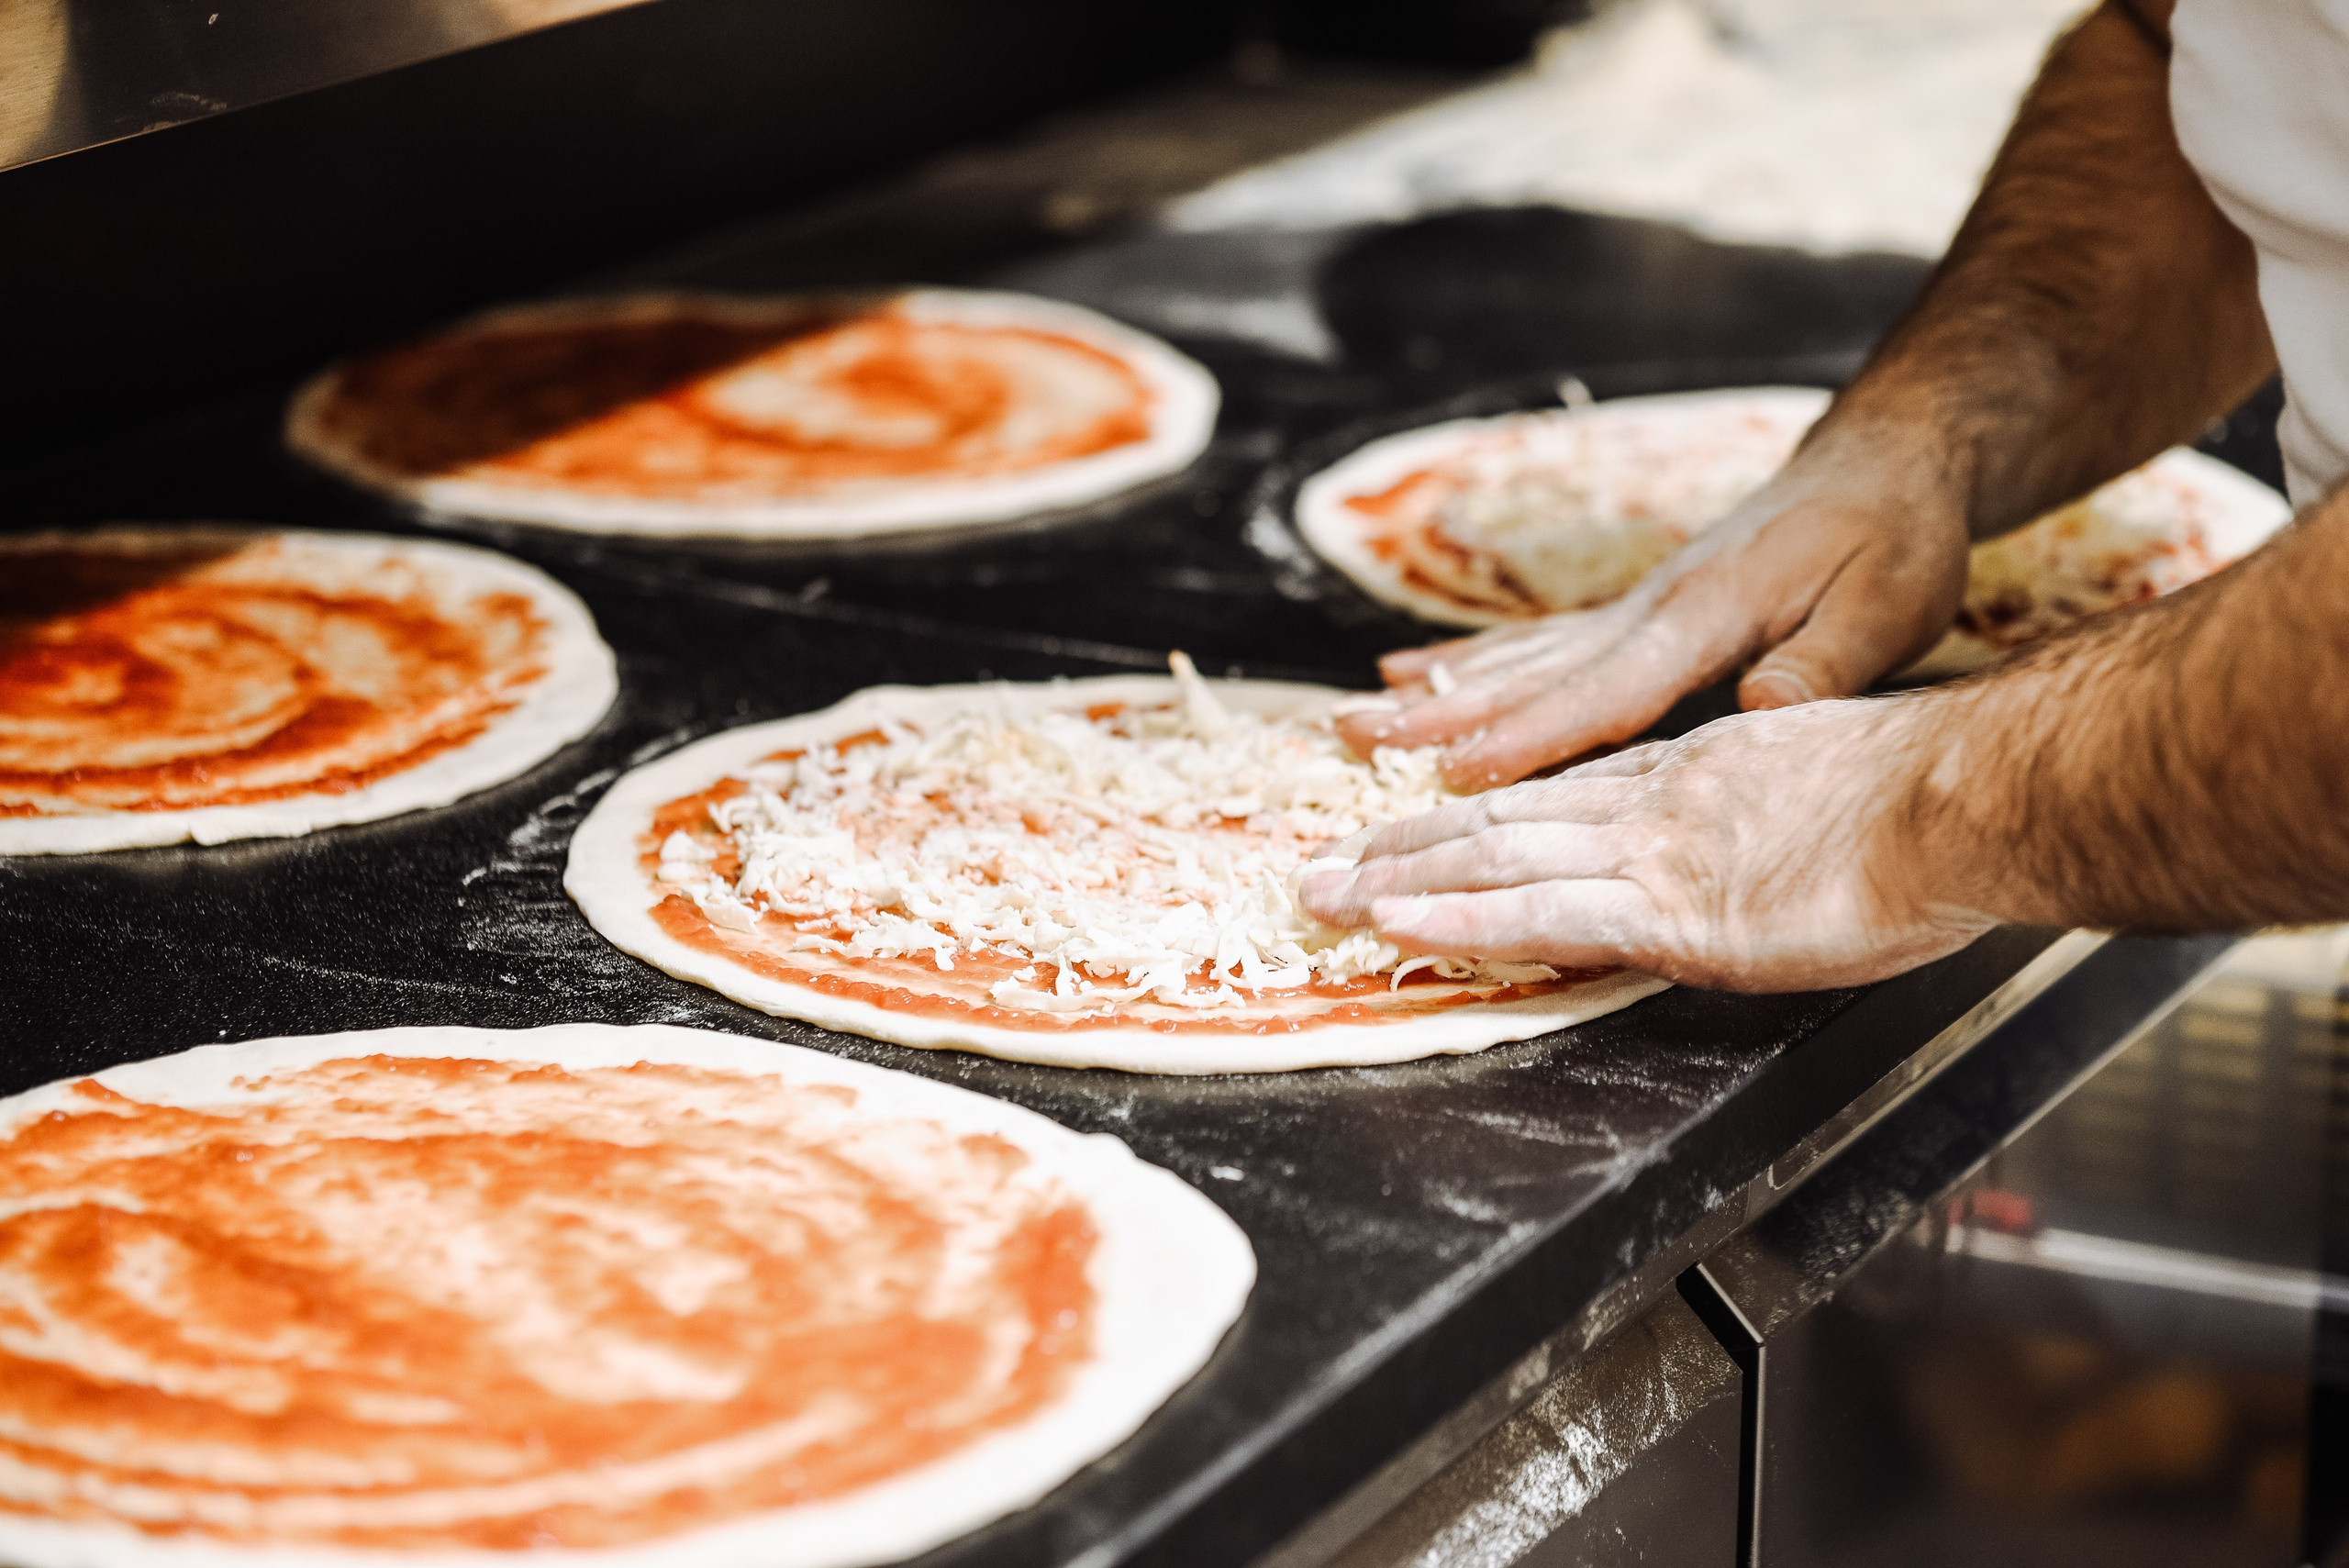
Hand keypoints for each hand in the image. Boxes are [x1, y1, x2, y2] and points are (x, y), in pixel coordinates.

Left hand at [1302, 697, 1996, 990]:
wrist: (1965, 800)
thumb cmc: (1933, 800)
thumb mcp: (1832, 775)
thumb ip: (1773, 803)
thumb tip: (1761, 833)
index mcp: (1693, 774)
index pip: (1561, 797)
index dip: (1482, 813)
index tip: (1424, 827)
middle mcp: (1653, 805)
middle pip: (1503, 820)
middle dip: (1409, 843)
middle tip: (1332, 864)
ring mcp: (1654, 854)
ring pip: (1497, 861)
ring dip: (1403, 881)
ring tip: (1328, 897)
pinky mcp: (1669, 909)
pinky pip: (1540, 915)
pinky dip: (1461, 917)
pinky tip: (1401, 924)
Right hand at [1335, 425, 1975, 789]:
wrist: (1888, 460)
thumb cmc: (1896, 535)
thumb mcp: (1888, 602)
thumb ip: (1823, 664)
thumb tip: (1760, 715)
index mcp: (1704, 616)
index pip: (1602, 689)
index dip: (1528, 734)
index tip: (1455, 769)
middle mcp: (1650, 609)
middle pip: (1528, 672)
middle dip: (1436, 710)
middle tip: (1349, 737)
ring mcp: (1637, 607)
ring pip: (1518, 658)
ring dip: (1433, 690)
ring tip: (1355, 714)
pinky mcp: (1639, 611)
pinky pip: (1540, 647)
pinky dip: (1474, 665)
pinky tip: (1419, 673)